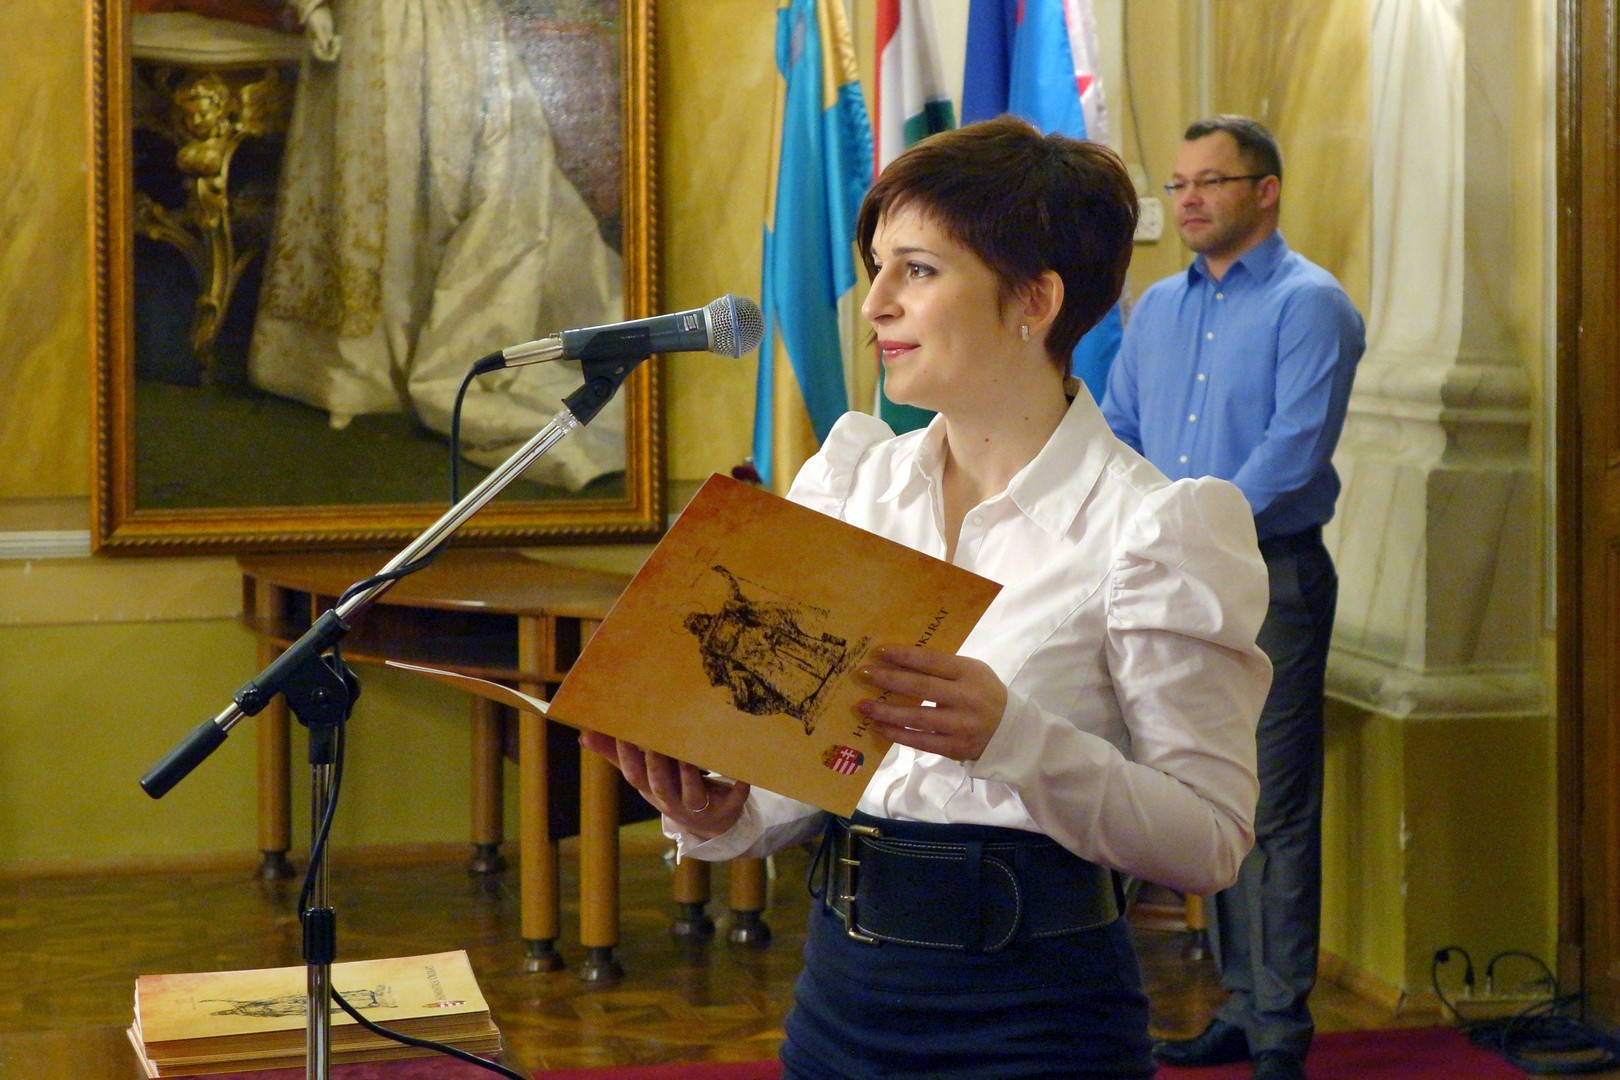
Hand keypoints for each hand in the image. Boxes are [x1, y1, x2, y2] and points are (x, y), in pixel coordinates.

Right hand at [303, 6, 340, 61]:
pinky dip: (338, 41)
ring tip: (337, 38)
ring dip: (337, 46)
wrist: (317, 9)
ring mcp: (324, 40)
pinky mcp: (330, 35)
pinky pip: (335, 42)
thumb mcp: (317, 27)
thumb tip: (325, 48)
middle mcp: (319, 43)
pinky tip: (338, 36)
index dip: (326, 57)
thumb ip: (321, 37)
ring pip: (332, 48)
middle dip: (333, 52)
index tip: (333, 55)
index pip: (319, 55)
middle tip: (337, 46)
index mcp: (313, 43)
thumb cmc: (314, 17)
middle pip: (327, 54)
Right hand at [579, 732, 749, 839]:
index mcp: (651, 790)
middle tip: (653, 740)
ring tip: (689, 757)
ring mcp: (699, 808)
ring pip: (692, 794)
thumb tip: (584, 734)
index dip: (626, 757)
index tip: (624, 731)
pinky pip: (733, 800)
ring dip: (690, 777)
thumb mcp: (645, 776)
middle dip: (656, 764)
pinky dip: (738, 789)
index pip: (633, 775)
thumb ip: (617, 755)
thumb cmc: (673, 788)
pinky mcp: (726, 809)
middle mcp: (672, 802)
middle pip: (660, 785)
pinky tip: (742, 775)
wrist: (712, 822)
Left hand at [857, 645, 1007, 761]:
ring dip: (886, 711)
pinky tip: (879, 728)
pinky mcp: (955, 747)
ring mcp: (961, 725)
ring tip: (862, 706)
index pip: (932, 661)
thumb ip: (942, 667)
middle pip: (921, 687)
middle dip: (888, 679)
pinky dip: (897, 734)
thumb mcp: (971, 672)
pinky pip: (920, 741)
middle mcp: (966, 697)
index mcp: (970, 672)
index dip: (904, 655)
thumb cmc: (983, 693)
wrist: (1011, 730)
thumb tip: (898, 662)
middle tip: (863, 674)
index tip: (879, 652)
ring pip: (917, 717)